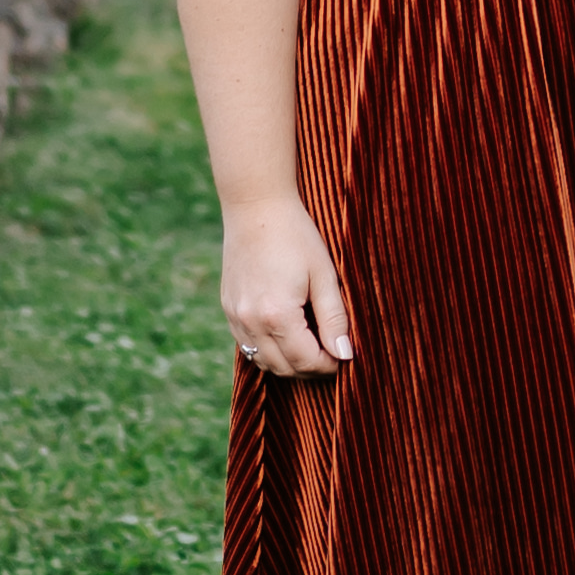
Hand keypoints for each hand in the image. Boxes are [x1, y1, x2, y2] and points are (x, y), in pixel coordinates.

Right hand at [221, 192, 352, 376]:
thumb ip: (334, 319)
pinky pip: (248, 346)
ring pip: (263, 361)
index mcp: (277, 315)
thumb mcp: (324, 274)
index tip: (345, 356)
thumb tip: (345, 354)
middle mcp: (251, 322)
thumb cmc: (296, 236)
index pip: (306, 361)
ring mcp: (235, 317)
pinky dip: (268, 350)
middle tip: (332, 353)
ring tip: (311, 345)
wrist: (256, 206)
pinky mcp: (228, 309)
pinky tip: (286, 335)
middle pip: (284, 368)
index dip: (329, 365)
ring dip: (289, 363)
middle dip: (310, 368)